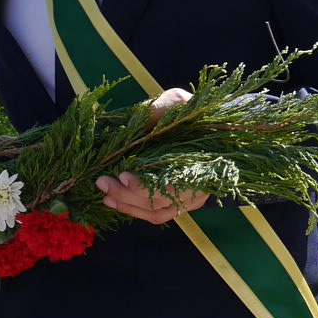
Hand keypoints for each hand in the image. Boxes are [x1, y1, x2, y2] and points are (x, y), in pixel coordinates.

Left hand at [95, 89, 208, 224]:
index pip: (173, 184)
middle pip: (160, 201)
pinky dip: (134, 210)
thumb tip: (129, 126)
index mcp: (202, 162)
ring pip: (157, 212)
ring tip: (104, 195)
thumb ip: (159, 110)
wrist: (214, 126)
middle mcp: (199, 185)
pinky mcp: (181, 203)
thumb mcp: (179, 102)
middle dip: (127, 194)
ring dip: (127, 206)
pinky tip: (113, 202)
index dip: (145, 185)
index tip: (122, 175)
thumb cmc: (195, 112)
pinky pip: (157, 215)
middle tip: (102, 182)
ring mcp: (192, 198)